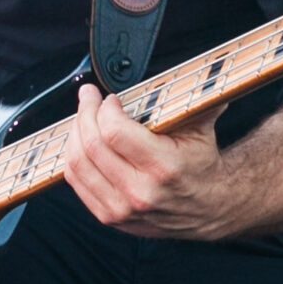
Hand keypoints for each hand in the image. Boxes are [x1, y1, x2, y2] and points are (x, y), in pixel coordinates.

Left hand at [62, 84, 232, 238]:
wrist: (209, 208)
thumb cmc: (201, 164)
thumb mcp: (201, 128)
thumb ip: (190, 97)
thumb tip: (194, 66)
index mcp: (164, 168)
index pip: (114, 132)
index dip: (104, 109)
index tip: (108, 98)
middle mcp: (140, 192)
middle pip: (91, 145)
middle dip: (84, 113)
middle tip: (88, 98)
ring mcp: (122, 209)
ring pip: (77, 164)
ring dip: (75, 133)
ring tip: (83, 117)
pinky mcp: (109, 217)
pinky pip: (76, 181)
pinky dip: (73, 156)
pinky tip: (82, 141)